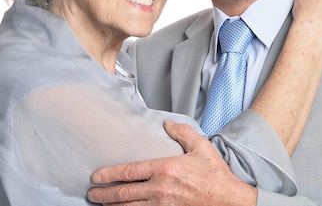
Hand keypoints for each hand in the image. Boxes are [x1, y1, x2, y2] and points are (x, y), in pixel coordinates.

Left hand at [87, 121, 255, 205]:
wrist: (229, 201)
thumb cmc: (215, 174)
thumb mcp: (202, 147)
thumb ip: (183, 132)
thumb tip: (167, 124)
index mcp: (165, 169)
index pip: (130, 171)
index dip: (109, 174)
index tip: (96, 176)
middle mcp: (159, 188)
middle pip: (123, 193)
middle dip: (104, 193)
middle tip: (92, 193)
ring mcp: (162, 205)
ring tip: (101, 203)